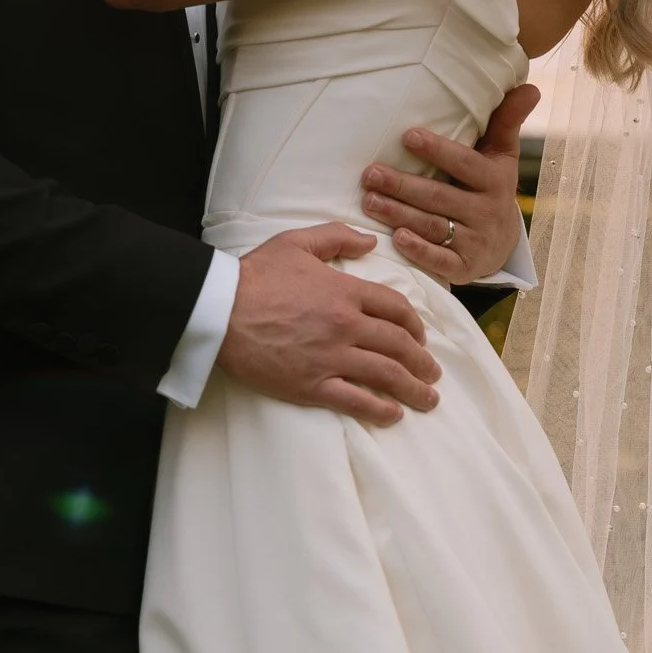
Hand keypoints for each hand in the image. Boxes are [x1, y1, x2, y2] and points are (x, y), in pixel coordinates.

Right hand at [218, 223, 440, 425]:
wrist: (219, 309)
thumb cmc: (255, 275)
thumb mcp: (297, 242)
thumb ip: (337, 238)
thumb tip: (370, 242)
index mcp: (345, 291)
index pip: (396, 308)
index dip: (415, 324)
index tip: (421, 336)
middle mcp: (346, 325)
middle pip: (399, 345)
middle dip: (422, 361)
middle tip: (432, 373)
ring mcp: (331, 357)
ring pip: (386, 375)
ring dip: (413, 389)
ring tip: (427, 399)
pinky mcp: (311, 384)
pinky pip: (356, 401)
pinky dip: (380, 410)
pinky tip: (393, 414)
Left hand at [358, 82, 540, 285]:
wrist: (504, 243)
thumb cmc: (491, 186)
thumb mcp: (502, 155)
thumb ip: (507, 121)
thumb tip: (530, 87)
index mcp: (495, 180)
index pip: (465, 163)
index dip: (438, 151)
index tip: (408, 136)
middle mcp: (487, 211)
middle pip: (440, 197)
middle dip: (403, 185)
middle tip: (369, 174)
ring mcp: (476, 241)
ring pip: (433, 226)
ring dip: (399, 214)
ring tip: (369, 201)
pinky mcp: (465, 267)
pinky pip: (441, 261)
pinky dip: (419, 251)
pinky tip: (395, 238)